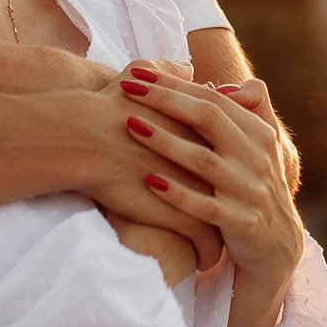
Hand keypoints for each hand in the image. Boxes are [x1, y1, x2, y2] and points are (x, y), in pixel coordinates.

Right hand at [59, 80, 226, 270]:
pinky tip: (207, 260)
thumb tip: (186, 66)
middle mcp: (208, 156)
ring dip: (229, 232)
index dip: (237, 163)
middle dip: (242, 200)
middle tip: (240, 210)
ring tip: (228, 241)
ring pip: (228, 217)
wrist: (84, 137)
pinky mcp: (182, 214)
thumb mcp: (141, 75)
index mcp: (202, 126)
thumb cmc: (104, 106)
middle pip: (240, 182)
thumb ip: (168, 70)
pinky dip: (210, 253)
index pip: (234, 147)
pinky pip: (207, 242)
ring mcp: (199, 187)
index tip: (236, 176)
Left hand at [119, 67, 303, 326]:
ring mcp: (250, 192)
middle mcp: (258, 159)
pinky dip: (177, 193)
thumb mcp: (262, 150)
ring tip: (130, 125)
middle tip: (127, 87)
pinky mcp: (241, 224)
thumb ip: (247, 112)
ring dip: (165, 141)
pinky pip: (205, 206)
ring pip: (204, 161)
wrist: (278, 251)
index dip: (176, 82)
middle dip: (165, 99)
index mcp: (261, 134)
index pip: (214, 98)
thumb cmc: (255, 191)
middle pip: (209, 119)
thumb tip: (217, 85)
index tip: (138, 71)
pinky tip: (149, 180)